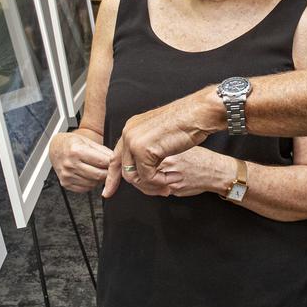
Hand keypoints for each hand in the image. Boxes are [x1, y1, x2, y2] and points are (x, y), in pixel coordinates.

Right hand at [50, 132, 111, 192]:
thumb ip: (102, 151)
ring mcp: (67, 175)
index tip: (117, 164)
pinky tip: (91, 177)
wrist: (55, 148)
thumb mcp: (88, 141)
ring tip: (100, 172)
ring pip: (92, 183)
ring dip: (100, 180)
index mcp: (76, 150)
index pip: (101, 162)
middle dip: (108, 174)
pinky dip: (91, 184)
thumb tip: (116, 159)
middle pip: (98, 175)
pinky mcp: (66, 183)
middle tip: (111, 170)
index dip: (112, 164)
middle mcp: (70, 164)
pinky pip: (84, 189)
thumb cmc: (71, 143)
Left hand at [103, 88, 222, 197]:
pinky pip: (147, 176)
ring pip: (134, 176)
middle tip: (162, 190)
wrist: (198, 114)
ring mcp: (133, 140)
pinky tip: (173, 177)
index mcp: (131, 128)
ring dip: (153, 184)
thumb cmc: (187, 123)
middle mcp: (128, 133)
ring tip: (169, 184)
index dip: (112, 176)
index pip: (115, 157)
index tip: (109, 192)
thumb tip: (141, 167)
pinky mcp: (143, 149)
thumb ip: (147, 146)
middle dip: (141, 185)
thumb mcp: (159, 134)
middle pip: (124, 170)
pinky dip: (160, 181)